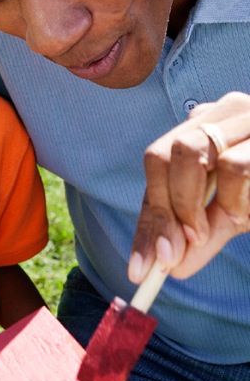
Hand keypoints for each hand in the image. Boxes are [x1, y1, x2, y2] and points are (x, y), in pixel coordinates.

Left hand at [130, 92, 249, 280]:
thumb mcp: (236, 212)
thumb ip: (202, 235)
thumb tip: (168, 267)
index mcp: (207, 125)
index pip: (156, 165)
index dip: (147, 219)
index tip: (140, 269)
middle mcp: (224, 111)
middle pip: (164, 153)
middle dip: (164, 210)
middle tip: (175, 253)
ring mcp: (249, 114)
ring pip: (193, 153)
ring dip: (200, 204)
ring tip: (234, 219)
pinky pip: (234, 166)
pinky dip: (237, 200)